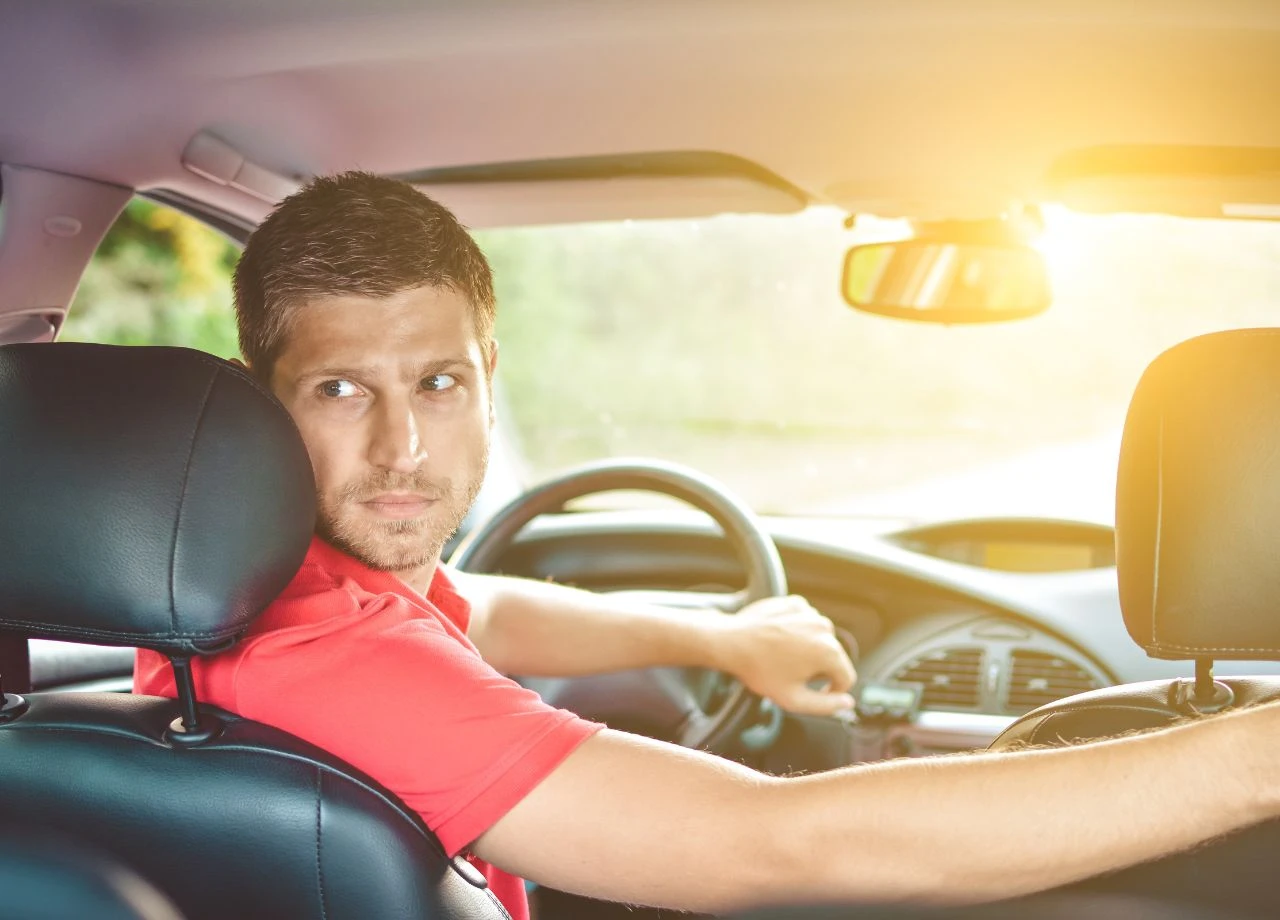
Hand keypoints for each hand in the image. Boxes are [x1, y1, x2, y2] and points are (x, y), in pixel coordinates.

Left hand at [712, 595, 856, 715]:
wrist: (732, 642)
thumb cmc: (760, 671)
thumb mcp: (794, 699)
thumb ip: (826, 706)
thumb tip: (847, 703)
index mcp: (828, 652)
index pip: (846, 677)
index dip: (832, 691)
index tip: (813, 692)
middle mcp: (824, 628)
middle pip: (833, 657)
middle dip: (818, 669)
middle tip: (791, 674)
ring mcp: (810, 612)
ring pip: (819, 638)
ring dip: (808, 649)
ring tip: (783, 656)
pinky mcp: (796, 603)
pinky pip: (806, 622)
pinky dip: (798, 631)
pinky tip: (780, 640)